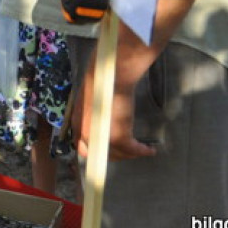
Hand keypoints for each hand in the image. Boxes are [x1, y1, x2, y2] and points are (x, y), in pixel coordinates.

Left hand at [72, 47, 157, 161]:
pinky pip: (132, 149)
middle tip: (129, 150)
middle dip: (116, 154)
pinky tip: (150, 150)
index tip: (109, 151)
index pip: (83, 148)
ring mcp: (101, 137)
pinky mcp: (119, 136)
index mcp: (77, 123)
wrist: (112, 73)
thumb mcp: (90, 101)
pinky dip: (142, 151)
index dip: (96, 152)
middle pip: (101, 154)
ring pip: (118, 153)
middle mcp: (86, 134)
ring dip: (131, 153)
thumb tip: (100, 124)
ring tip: (141, 150)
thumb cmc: (102, 81)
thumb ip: (91, 115)